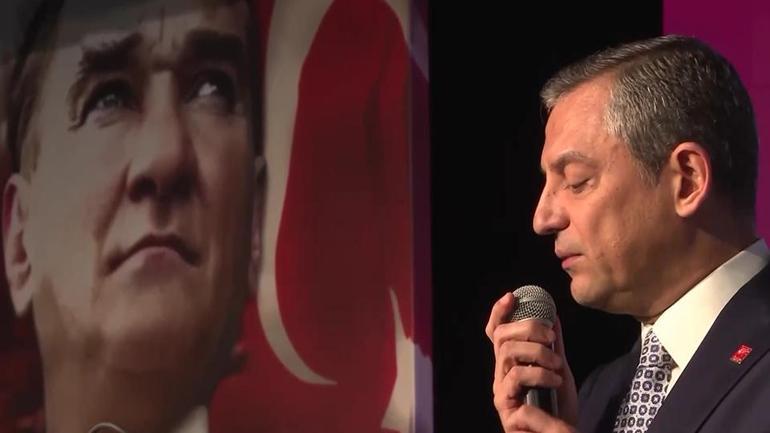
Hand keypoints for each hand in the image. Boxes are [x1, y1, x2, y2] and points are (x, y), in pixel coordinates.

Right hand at [485, 293, 577, 431]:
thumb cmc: (558, 408)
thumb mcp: (559, 371)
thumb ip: (553, 346)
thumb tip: (553, 316)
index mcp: (510, 365)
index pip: (496, 334)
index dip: (499, 313)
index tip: (511, 297)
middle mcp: (501, 376)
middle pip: (501, 338)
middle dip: (528, 329)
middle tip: (551, 338)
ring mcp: (501, 392)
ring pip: (508, 354)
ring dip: (538, 354)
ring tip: (558, 366)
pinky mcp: (506, 408)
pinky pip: (516, 378)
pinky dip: (539, 375)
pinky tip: (555, 382)